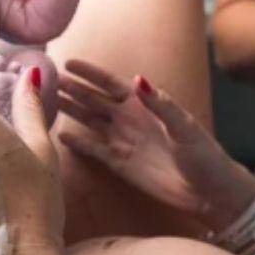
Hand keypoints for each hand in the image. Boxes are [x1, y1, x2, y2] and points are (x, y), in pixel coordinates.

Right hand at [57, 59, 254, 230]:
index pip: (111, 83)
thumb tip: (137, 79)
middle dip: (71, 88)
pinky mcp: (119, 163)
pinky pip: (93, 149)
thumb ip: (160, 104)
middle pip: (94, 99)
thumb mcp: (184, 127)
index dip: (89, 73)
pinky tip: (58, 134)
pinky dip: (76, 142)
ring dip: (69, 110)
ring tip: (45, 100)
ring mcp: (123, 140)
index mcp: (146, 105)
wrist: (209, 192)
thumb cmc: (204, 155)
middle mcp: (131, 119)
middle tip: (45, 79)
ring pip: (89, 120)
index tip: (67, 62)